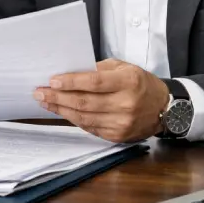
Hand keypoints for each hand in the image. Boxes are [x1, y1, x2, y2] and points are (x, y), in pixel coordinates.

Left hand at [33, 59, 170, 142]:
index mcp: (129, 82)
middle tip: (39, 92)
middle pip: (84, 102)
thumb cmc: (140, 83)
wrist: (164, 108)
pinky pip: (89, 127)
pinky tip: (61, 111)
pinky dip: (73, 119)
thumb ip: (99, 69)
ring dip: (60, 109)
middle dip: (58, 97)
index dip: (71, 82)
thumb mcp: (124, 67)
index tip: (52, 80)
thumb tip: (70, 72)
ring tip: (45, 101)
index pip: (93, 82)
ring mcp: (121, 123)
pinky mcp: (117, 135)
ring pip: (83, 117)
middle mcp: (126, 104)